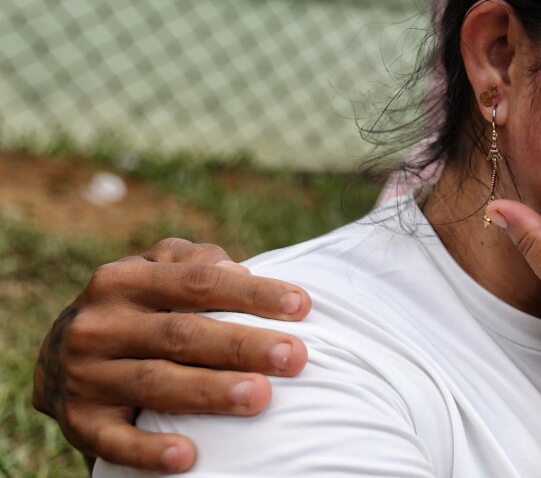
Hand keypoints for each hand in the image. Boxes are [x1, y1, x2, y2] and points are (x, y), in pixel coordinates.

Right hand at [32, 238, 311, 473]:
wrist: (57, 360)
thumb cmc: (137, 309)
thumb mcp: (156, 272)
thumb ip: (198, 264)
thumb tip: (243, 273)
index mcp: (123, 280)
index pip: (198, 282)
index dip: (252, 293)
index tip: (302, 307)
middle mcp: (99, 325)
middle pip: (180, 333)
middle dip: (242, 345)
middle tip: (295, 356)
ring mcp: (84, 375)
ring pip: (154, 382)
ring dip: (209, 392)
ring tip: (260, 396)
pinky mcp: (78, 422)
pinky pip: (113, 440)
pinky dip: (149, 451)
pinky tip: (189, 457)